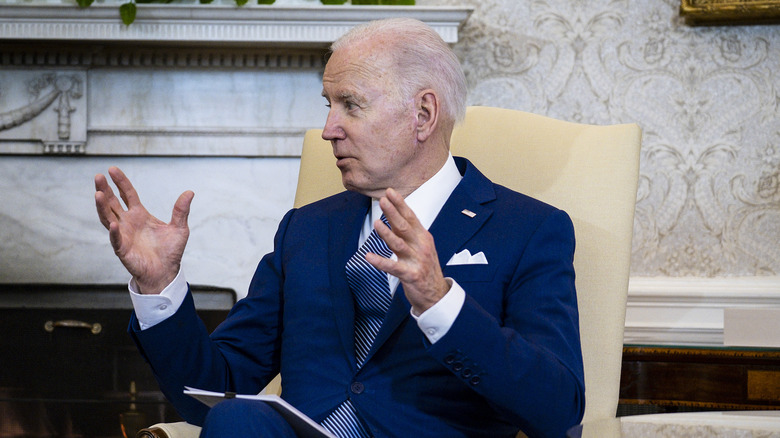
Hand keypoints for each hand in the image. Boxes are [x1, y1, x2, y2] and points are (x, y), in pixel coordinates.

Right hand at [94, 167, 193, 293]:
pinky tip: (113, 224)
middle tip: (98, 177)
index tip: (112, 169)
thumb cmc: (170, 251)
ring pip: (107, 218)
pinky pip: (116, 239)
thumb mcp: (180, 228)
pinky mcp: (123, 250)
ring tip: (98, 194)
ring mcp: (123, 235)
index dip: (120, 182)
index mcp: (140, 215)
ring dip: (102, 207)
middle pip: (112, 203)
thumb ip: (181, 210)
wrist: (166, 272)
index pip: (127, 194)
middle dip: (105, 190)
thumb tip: (190, 192)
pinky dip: (114, 232)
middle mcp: (128, 222)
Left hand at [365, 188, 448, 314]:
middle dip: (394, 213)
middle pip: (405, 227)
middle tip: (383, 200)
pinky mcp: (411, 275)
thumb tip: (392, 217)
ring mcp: (417, 261)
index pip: (410, 217)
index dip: (400, 204)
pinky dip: (380, 262)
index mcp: (423, 237)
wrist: (436, 294)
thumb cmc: (424, 267)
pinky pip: (393, 267)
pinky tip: (369, 257)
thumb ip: (406, 233)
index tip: (389, 192)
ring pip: (399, 245)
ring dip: (387, 234)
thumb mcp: (419, 246)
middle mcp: (421, 246)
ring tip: (377, 223)